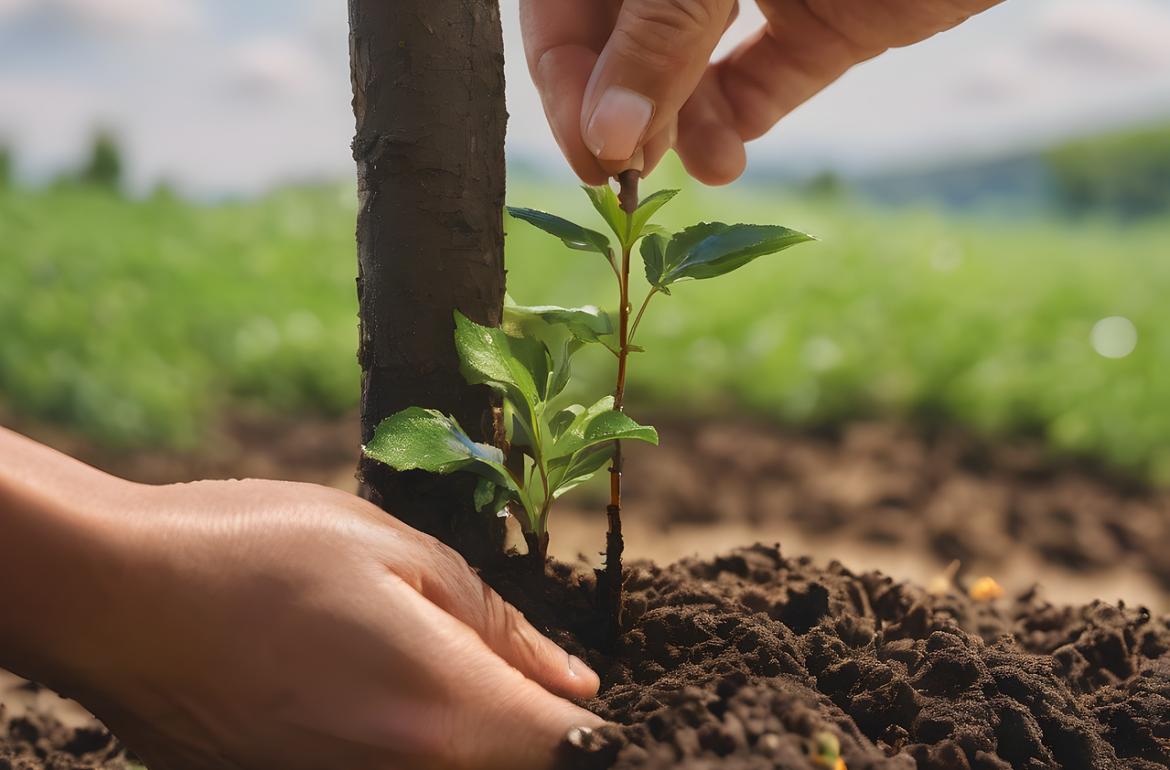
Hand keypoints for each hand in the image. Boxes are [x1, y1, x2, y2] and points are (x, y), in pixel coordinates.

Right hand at [0, 430, 601, 769]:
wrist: (112, 599)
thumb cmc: (254, 551)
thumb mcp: (392, 550)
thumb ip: (496, 625)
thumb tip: (574, 683)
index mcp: (442, 710)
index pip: (566, 746)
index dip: (582, 717)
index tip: (566, 685)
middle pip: (510, 766)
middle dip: (516, 718)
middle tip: (471, 654)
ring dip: (457, 729)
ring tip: (391, 660)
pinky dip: (398, 743)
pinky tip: (355, 687)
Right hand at [522, 0, 1002, 184]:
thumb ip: (658, 33)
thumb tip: (603, 134)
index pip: (566, 3)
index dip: (563, 74)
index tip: (586, 152)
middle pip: (624, 40)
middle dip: (624, 107)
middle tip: (626, 175)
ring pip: (688, 68)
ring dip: (678, 127)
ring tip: (689, 168)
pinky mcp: (826, 24)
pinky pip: (762, 81)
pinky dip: (737, 125)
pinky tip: (724, 162)